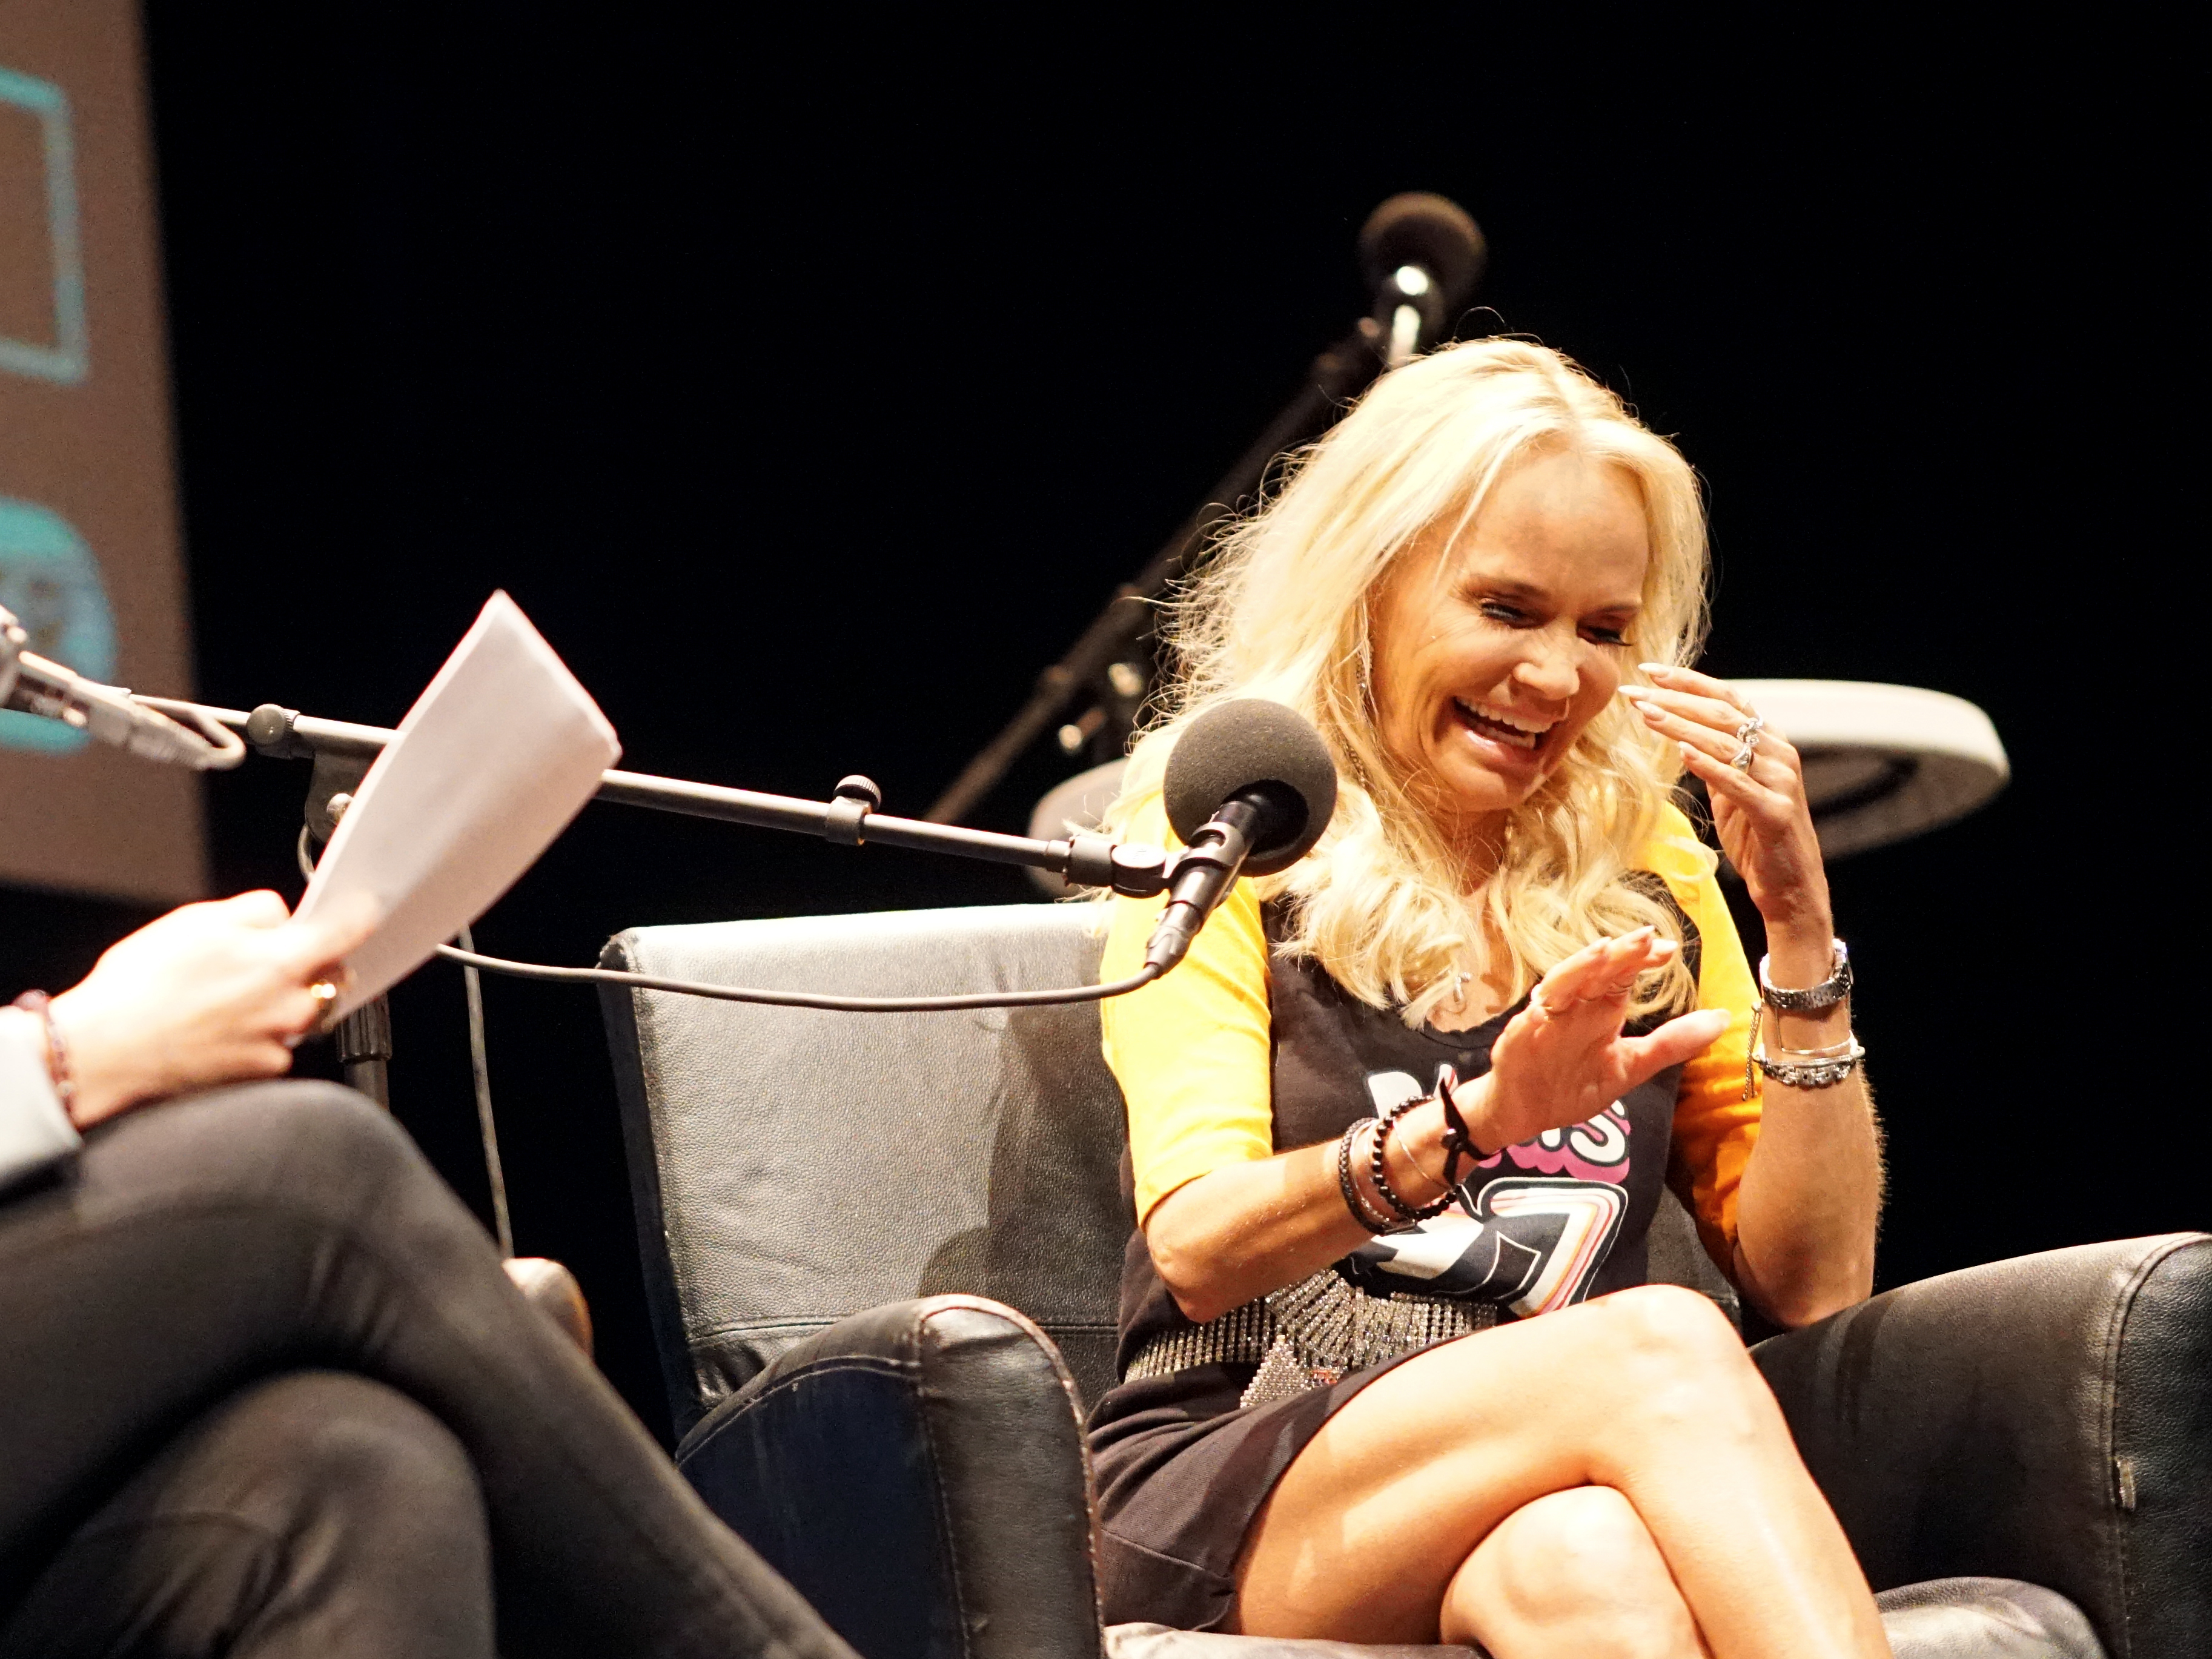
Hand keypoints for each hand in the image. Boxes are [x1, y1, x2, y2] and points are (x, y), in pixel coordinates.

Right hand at [47, 890, 379, 1126]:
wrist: (106, 1049)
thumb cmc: (142, 986)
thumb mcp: (198, 921)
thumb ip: (257, 913)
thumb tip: (285, 916)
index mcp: (280, 960)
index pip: (346, 931)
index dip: (359, 914)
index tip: (366, 907)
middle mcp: (290, 1004)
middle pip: (329, 975)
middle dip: (309, 964)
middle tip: (261, 960)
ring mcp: (280, 1040)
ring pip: (304, 1011)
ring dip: (283, 1000)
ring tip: (226, 998)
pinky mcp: (264, 1070)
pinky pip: (281, 1043)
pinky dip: (262, 1033)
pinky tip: (222, 1027)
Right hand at [1461, 928, 1730, 1153]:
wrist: (1524, 1114)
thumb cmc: (1572, 1086)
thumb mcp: (1631, 1067)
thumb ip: (1672, 1043)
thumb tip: (1723, 1018)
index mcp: (1600, 1010)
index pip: (1623, 975)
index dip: (1642, 959)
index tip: (1669, 948)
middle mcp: (1574, 1007)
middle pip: (1597, 972)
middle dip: (1619, 954)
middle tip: (1645, 937)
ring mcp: (1546, 1020)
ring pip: (1563, 984)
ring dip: (1580, 967)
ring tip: (1603, 950)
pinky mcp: (1520, 1040)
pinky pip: (1529, 1020)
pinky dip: (1540, 1008)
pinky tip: (1551, 999)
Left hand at [1623, 664, 1832, 947]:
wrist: (1790, 889)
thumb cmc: (1758, 840)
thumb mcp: (1731, 794)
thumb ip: (1715, 763)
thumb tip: (1681, 737)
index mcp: (1769, 742)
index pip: (1727, 698)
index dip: (1688, 681)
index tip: (1648, 670)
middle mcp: (1779, 753)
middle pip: (1722, 714)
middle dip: (1675, 698)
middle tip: (1634, 690)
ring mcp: (1781, 782)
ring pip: (1727, 743)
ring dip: (1682, 725)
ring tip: (1646, 713)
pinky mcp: (1776, 813)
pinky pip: (1738, 784)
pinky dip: (1709, 765)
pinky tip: (1682, 751)